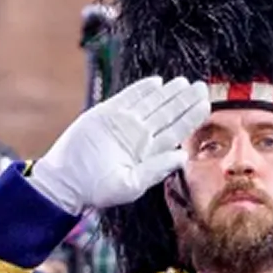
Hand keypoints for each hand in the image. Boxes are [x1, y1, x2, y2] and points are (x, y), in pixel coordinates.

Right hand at [23, 75, 208, 214]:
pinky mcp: (106, 113)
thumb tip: (183, 156)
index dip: (191, 117)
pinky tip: (157, 83)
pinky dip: (141, 89)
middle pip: (167, 114)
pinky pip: (128, 97)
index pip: (176, 131)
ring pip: (151, 103)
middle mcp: (140, 136)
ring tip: (184, 82)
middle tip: (201, 86)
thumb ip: (157, 169)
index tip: (205, 104)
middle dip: (184, 100)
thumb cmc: (97, 189)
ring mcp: (124, 123)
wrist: (66, 180)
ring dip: (168, 93)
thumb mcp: (131, 184)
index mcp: (149, 153)